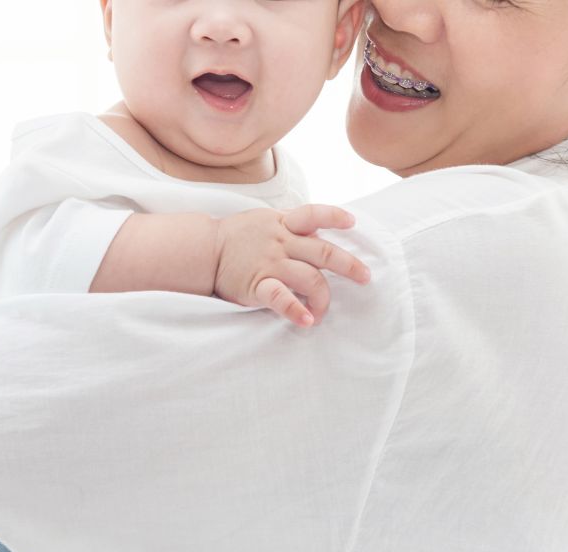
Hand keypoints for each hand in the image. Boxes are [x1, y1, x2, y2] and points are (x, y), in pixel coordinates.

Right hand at [211, 204, 370, 326]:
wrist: (202, 250)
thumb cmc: (235, 238)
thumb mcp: (263, 220)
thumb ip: (289, 226)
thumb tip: (316, 232)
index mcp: (283, 224)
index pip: (314, 214)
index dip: (335, 216)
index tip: (352, 223)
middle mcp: (281, 242)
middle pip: (324, 252)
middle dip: (349, 265)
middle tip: (365, 277)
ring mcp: (271, 263)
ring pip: (310, 277)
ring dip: (324, 296)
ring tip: (323, 312)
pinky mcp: (258, 284)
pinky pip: (281, 297)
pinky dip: (296, 310)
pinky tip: (307, 320)